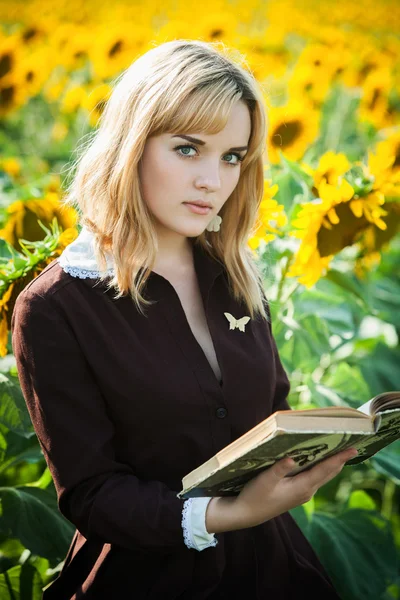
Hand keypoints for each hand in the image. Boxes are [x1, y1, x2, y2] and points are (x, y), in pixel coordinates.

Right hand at [205, 447, 357, 532]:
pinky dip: (322, 467)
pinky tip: (320, 459)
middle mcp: (307, 491)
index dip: (340, 458)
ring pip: (323, 475)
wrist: (247, 514)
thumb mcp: (265, 480)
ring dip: (333, 463)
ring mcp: (303, 493)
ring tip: (341, 449)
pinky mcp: (297, 493)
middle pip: (329, 472)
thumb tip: (293, 458)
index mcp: (302, 487)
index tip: (354, 449)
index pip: (326, 469)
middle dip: (340, 459)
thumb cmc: (255, 496)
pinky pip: (316, 478)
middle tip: (352, 444)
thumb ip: (279, 468)